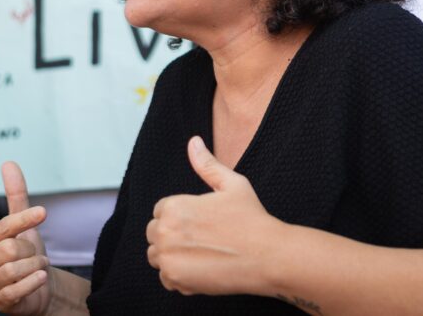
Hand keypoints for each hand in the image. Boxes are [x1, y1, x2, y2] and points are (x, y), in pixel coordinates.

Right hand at [0, 162, 51, 314]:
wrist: (38, 287)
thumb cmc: (27, 253)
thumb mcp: (23, 224)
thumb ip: (15, 195)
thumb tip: (8, 163)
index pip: (4, 227)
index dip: (25, 219)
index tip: (43, 212)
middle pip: (10, 249)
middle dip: (31, 251)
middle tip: (36, 255)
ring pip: (14, 270)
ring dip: (35, 266)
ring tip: (38, 267)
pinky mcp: (0, 302)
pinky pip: (16, 291)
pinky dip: (32, 282)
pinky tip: (40, 278)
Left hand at [146, 136, 284, 296]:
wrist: (267, 256)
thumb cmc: (251, 219)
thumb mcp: (231, 184)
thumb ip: (206, 164)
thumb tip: (193, 141)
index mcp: (174, 206)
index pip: (160, 211)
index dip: (181, 216)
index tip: (201, 223)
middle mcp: (165, 231)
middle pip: (154, 233)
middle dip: (173, 236)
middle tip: (203, 240)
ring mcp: (168, 258)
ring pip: (157, 256)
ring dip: (173, 257)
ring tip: (202, 254)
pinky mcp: (175, 280)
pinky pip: (166, 278)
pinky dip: (180, 277)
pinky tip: (203, 269)